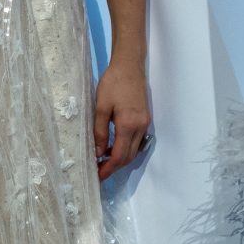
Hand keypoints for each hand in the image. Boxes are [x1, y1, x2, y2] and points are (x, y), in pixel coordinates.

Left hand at [93, 62, 150, 180]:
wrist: (130, 66)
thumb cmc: (113, 83)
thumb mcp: (100, 106)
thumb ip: (99, 131)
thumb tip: (98, 153)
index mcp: (128, 125)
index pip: (119, 156)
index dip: (108, 169)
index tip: (98, 176)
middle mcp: (140, 128)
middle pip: (128, 157)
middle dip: (114, 167)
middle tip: (99, 172)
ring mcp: (145, 124)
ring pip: (134, 151)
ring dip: (120, 159)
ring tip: (104, 162)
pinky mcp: (146, 119)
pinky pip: (137, 142)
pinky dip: (126, 149)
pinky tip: (114, 148)